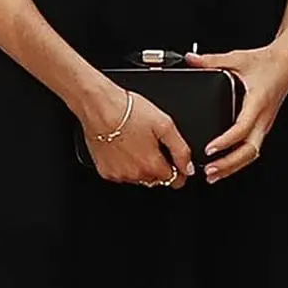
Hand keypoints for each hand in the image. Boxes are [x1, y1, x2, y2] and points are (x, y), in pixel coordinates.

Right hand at [76, 79, 192, 188]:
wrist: (99, 106)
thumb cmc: (129, 111)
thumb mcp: (165, 125)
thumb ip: (180, 150)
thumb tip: (187, 168)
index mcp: (152, 165)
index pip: (174, 181)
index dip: (178, 170)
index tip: (175, 162)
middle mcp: (135, 174)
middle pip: (156, 180)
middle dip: (158, 166)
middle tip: (152, 145)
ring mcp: (119, 174)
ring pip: (138, 177)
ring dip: (141, 166)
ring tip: (136, 143)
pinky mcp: (105, 171)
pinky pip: (121, 174)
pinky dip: (124, 165)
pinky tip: (123, 148)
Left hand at [187, 43, 287, 181]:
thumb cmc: (267, 62)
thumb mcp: (238, 59)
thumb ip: (212, 60)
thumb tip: (191, 59)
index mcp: (257, 102)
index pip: (242, 129)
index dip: (225, 141)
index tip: (210, 148)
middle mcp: (263, 117)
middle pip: (249, 150)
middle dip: (229, 163)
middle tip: (210, 171)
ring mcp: (265, 123)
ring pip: (252, 153)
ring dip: (233, 166)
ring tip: (214, 174)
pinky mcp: (264, 125)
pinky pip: (252, 147)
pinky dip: (239, 159)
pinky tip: (225, 164)